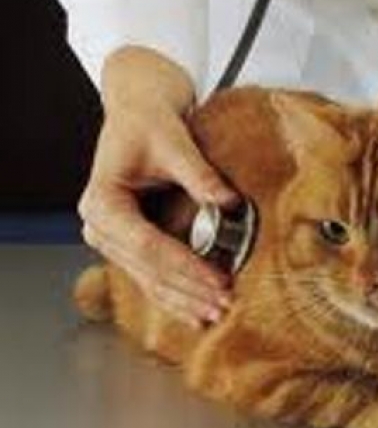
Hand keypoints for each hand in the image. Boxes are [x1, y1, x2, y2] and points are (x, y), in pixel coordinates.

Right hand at [78, 46, 238, 327]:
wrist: (137, 112)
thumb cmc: (147, 122)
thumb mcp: (173, 142)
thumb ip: (199, 174)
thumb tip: (229, 202)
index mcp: (101, 201)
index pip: (146, 245)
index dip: (183, 266)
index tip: (216, 280)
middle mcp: (99, 226)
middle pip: (146, 269)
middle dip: (187, 290)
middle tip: (223, 304)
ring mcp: (111, 239)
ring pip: (147, 280)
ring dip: (182, 301)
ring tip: (215, 315)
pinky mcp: (128, 243)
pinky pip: (150, 275)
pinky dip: (174, 294)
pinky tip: (196, 313)